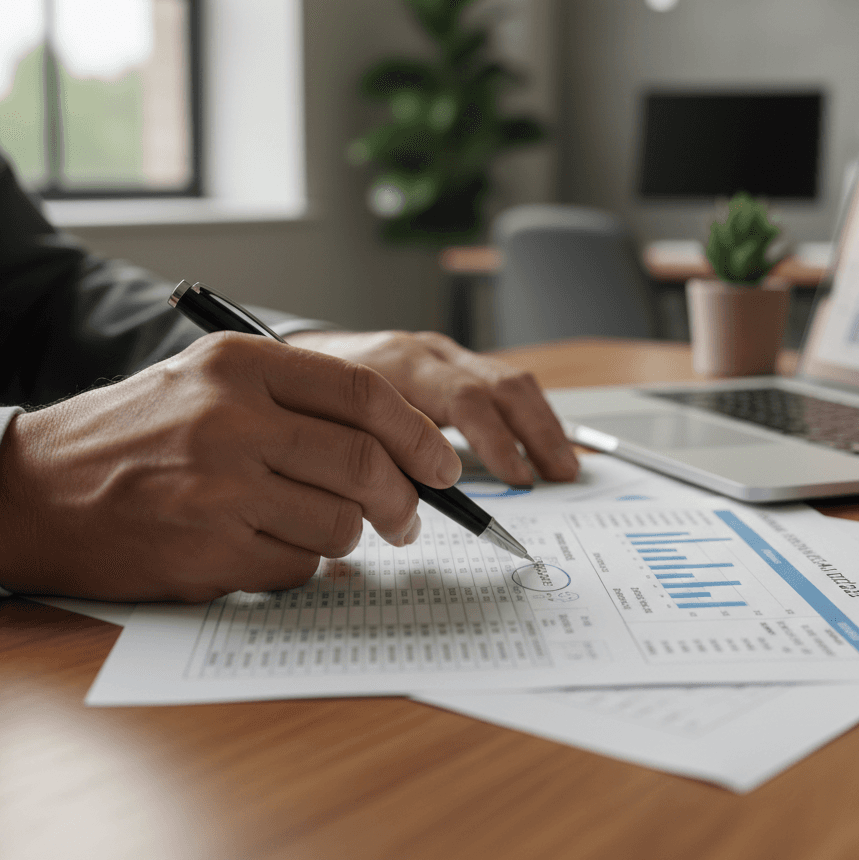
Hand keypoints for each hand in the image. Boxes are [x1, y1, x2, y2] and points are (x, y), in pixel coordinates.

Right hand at [0, 333, 461, 601]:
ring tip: (320, 529)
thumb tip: (397, 447)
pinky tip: (269, 548)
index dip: (419, 434)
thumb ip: (297, 402)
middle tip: (410, 519)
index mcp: (240, 365)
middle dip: (405, 500)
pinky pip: (299, 566)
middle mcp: (231, 419)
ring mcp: (217, 488)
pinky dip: (303, 564)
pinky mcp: (205, 552)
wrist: (32, 491)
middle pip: (364, 463)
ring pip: (341, 524)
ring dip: (349, 536)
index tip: (444, 466)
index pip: (364, 392)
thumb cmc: (134, 436)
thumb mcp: (209, 383)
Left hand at [286, 330, 578, 486]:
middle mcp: (428, 354)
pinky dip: (530, 416)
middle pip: (500, 385)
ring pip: (510, 380)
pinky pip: (504, 384)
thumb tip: (413, 505)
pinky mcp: (452, 365)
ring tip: (563, 465)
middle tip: (557, 474)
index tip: (516, 479)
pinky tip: (543, 444)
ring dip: (542, 424)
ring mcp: (444, 356)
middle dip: (535, 432)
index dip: (494, 441)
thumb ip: (371, 459)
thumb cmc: (306, 397)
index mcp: (397, 365)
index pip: (463, 398)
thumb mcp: (326, 427)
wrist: (295, 354)